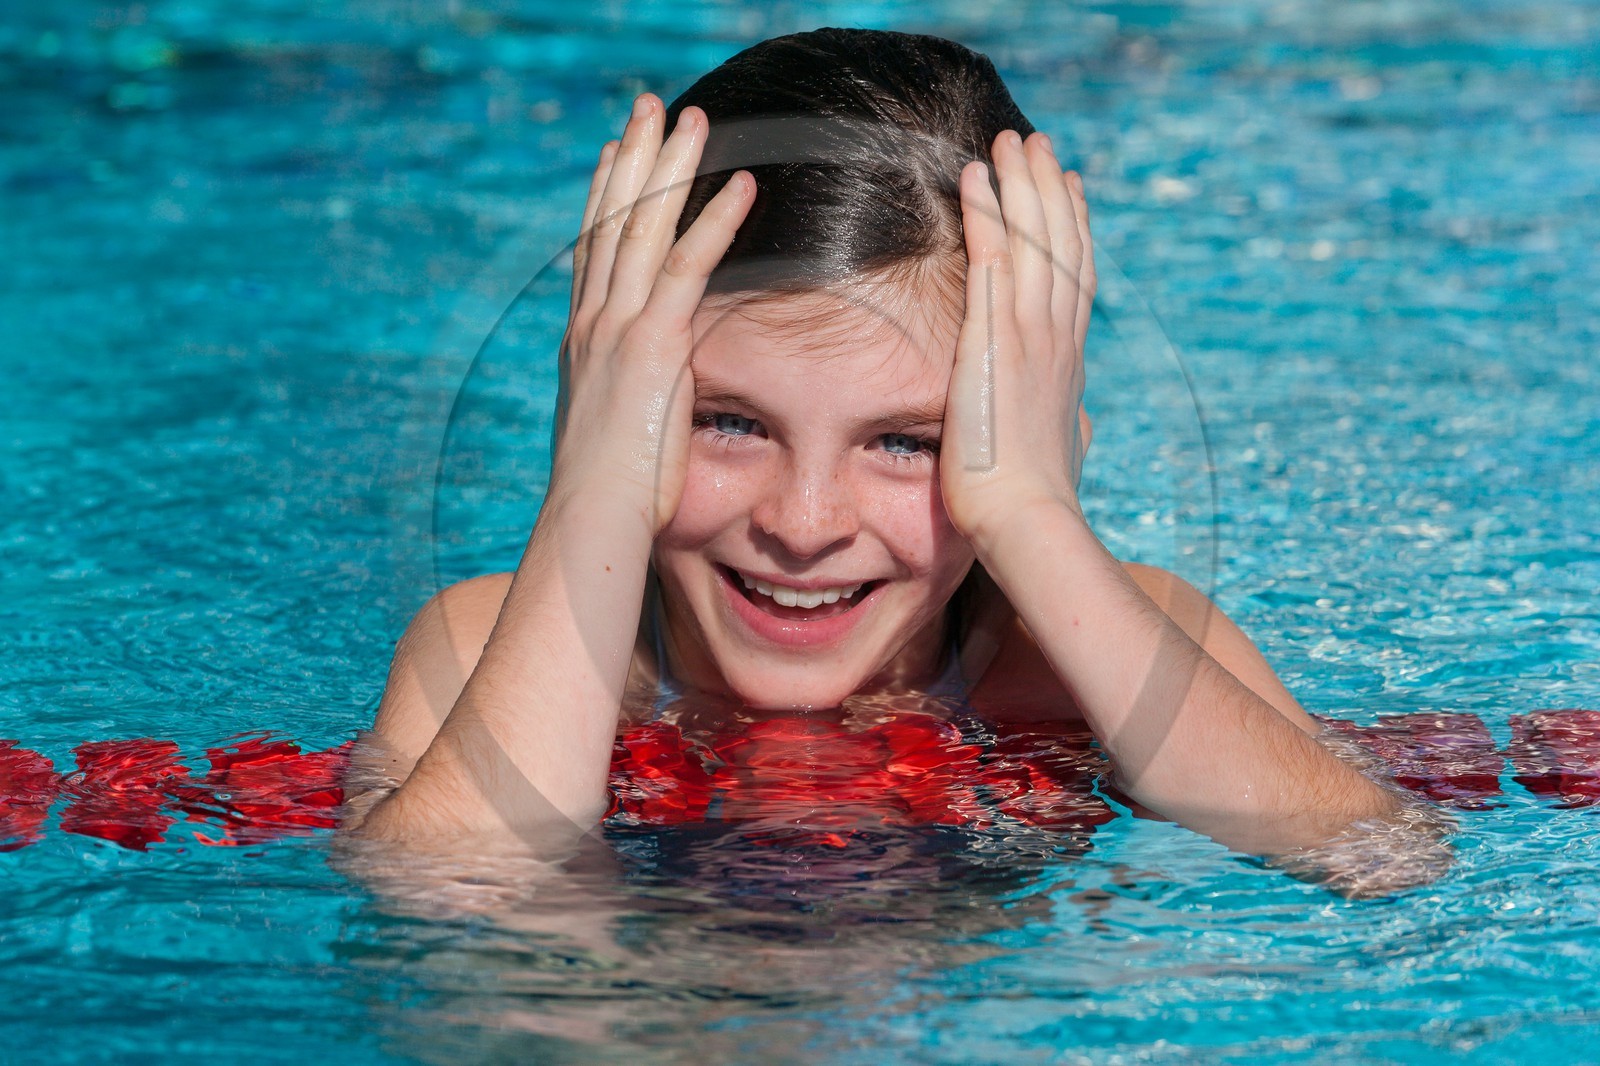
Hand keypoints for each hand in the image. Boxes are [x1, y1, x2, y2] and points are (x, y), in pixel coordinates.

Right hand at [552, 95, 754, 533]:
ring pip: (644, 229)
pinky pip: (687, 268)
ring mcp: (617, 330)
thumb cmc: (610, 499)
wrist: (591, 522)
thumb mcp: (617, 435)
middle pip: (612, 222)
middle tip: (648, 109)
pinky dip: (714, 223)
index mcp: (584, 343)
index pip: (595, 252)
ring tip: (695, 120)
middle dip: (632, 160)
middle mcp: (592, 324)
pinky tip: (740, 186)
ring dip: (672, 169)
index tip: (616, 154)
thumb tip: (650, 401)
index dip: (605, 198)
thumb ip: (632, 400)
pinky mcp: (651, 346)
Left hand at [939, 130, 1095, 548]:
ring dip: (1018, 184)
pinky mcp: (995, 340)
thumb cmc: (1037, 501)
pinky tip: (972, 180)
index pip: (1074, 278)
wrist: (1027, 520)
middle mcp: (1057, 337)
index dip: (1073, 228)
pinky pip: (990, 260)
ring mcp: (1030, 335)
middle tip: (1037, 143)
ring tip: (1007, 141)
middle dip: (1048, 188)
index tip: (1068, 188)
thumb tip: (1080, 426)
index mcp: (1069, 362)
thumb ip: (1070, 427)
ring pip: (1031, 238)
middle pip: (1060, 243)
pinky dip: (984, 215)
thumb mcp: (1064, 453)